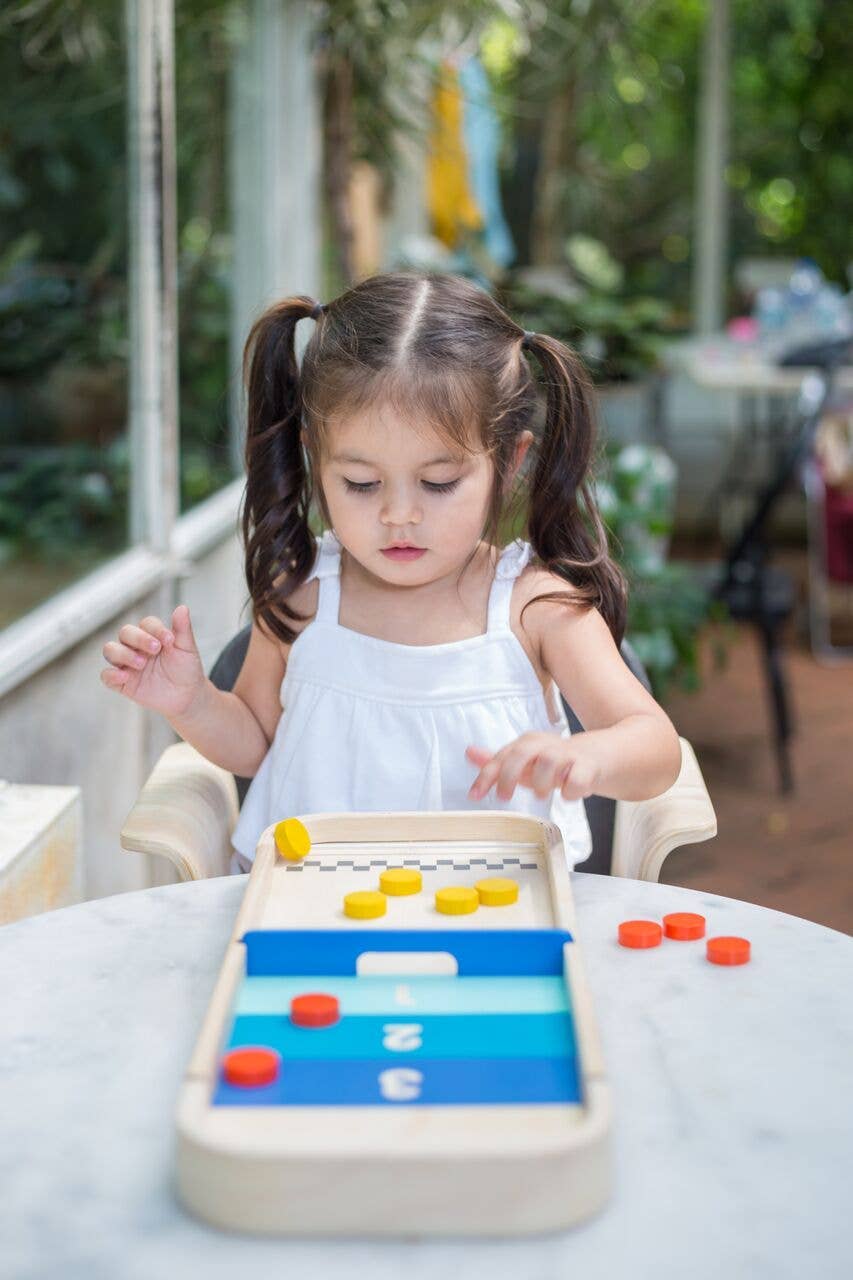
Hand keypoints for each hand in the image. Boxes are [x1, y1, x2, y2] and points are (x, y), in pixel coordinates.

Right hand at [99, 605, 206, 719]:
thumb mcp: (187, 649)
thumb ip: (183, 630)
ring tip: (141, 663)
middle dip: (138, 638)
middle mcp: (135, 647)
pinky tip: (125, 676)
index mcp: (151, 636)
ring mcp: (127, 664)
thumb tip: (182, 608)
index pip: (146, 624)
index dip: (156, 629)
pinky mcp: (122, 682)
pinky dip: (112, 675)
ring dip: (123, 654)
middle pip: (125, 633)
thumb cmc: (185, 669)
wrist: (186, 696)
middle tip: (155, 649)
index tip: (170, 640)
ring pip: (110, 650)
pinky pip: (107, 676)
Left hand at [466, 732, 601, 802]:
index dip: (486, 776)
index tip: (474, 795)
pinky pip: (575, 780)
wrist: (594, 757)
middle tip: (504, 797)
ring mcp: (568, 754)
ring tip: (542, 794)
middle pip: (522, 753)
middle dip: (508, 777)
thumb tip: (469, 752)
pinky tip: (567, 794)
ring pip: (548, 763)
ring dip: (541, 784)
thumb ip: (496, 761)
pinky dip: (569, 792)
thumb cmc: (552, 763)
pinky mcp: (587, 766)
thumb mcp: (523, 764)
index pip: (502, 757)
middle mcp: (546, 745)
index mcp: (528, 743)